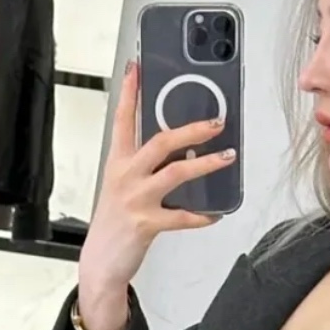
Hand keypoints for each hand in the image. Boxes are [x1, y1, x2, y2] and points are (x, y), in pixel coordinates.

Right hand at [76, 60, 236, 329]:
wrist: (101, 262)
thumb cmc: (116, 222)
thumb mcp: (124, 187)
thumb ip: (146, 167)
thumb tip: (183, 150)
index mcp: (118, 162)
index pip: (123, 120)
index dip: (130, 93)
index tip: (136, 67)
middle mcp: (126, 176)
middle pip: (161, 141)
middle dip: (191, 129)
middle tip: (217, 122)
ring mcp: (136, 199)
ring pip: (176, 173)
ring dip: (206, 164)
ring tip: (228, 157)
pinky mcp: (146, 224)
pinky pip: (182, 217)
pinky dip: (201, 216)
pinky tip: (216, 214)